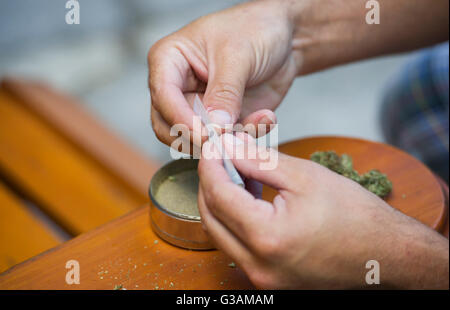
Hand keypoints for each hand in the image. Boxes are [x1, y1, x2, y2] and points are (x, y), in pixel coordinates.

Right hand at [148, 0, 300, 146]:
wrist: (285, 38)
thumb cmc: (254, 29)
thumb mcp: (238, 56)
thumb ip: (225, 92)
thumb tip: (215, 126)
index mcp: (169, 60)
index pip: (163, 96)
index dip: (181, 119)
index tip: (205, 134)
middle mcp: (178, 87)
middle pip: (170, 125)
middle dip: (199, 137)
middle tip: (226, 139)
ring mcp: (199, 106)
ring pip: (197, 139)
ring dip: (228, 138)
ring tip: (257, 122)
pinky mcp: (221, 121)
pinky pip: (226, 140)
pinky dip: (247, 135)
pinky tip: (265, 118)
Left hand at [197, 133, 448, 288]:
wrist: (386, 255)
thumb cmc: (356, 216)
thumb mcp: (305, 177)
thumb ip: (259, 160)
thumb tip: (229, 146)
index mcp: (268, 238)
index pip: (218, 195)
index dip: (211, 165)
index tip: (214, 145)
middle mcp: (258, 265)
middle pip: (211, 216)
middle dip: (211, 181)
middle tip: (222, 156)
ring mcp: (262, 277)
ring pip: (220, 233)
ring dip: (221, 200)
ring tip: (239, 171)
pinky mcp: (268, 279)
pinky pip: (237, 245)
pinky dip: (236, 218)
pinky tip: (249, 195)